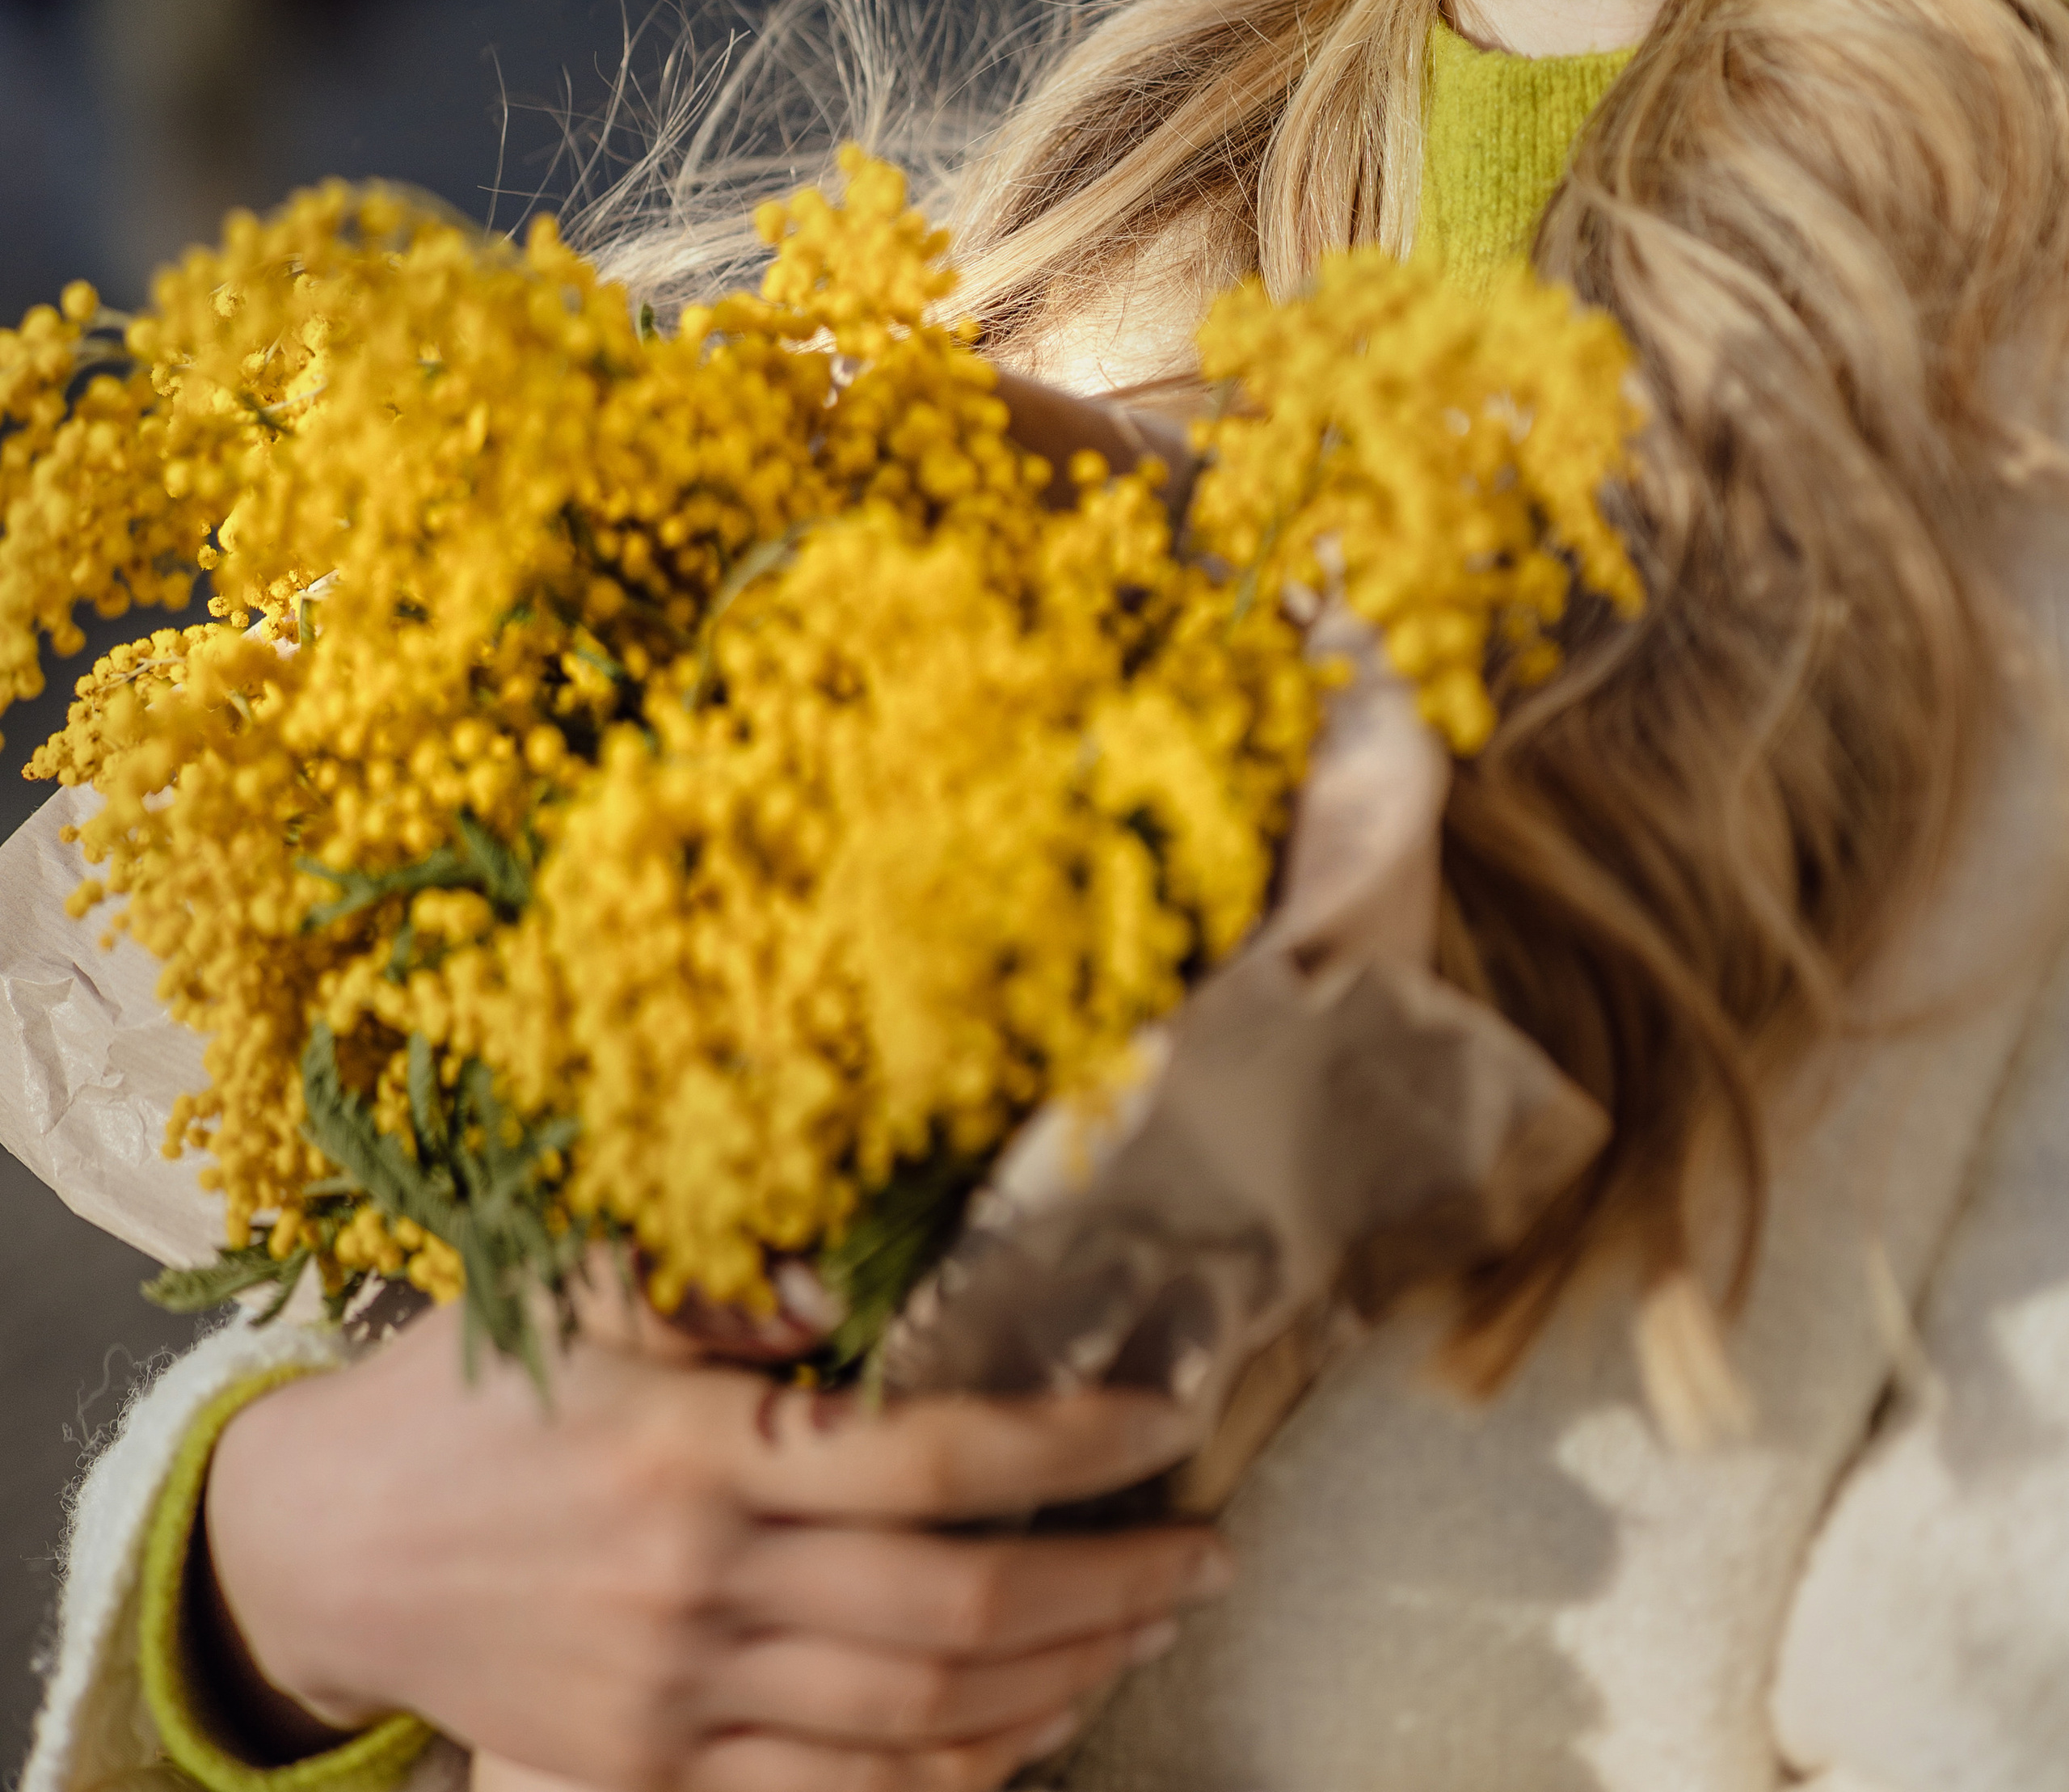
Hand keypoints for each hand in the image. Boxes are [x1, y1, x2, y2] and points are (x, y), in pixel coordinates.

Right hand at [203, 1302, 1230, 1791]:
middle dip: (1108, 1582)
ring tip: (1154, 1627)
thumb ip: (732, 1275)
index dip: (1067, 1446)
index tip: (1166, 1417)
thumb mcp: (584, 1285)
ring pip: (921, 1716)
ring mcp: (677, 1701)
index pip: (931, 1458)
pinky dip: (959, 1769)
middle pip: (955, 1608)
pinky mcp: (652, 1773)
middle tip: (1209, 1551)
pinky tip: (1033, 1725)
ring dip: (1063, 1678)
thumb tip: (871, 1267)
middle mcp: (699, 1587)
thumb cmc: (473, 1387)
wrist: (332, 1545)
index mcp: (695, 1447)